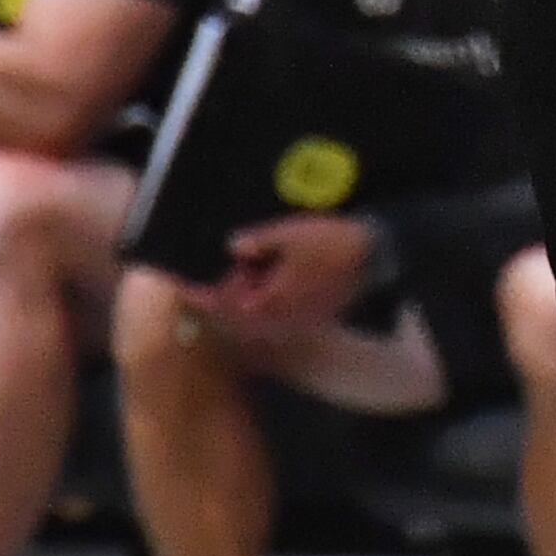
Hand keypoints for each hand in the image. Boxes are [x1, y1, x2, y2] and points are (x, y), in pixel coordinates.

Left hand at [195, 213, 378, 342]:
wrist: (373, 255)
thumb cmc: (330, 242)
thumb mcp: (289, 233)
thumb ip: (257, 242)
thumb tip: (232, 247)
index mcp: (271, 301)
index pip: (226, 305)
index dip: (201, 296)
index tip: (182, 287)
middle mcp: (280, 319)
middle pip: (237, 319)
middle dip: (220, 301)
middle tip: (203, 281)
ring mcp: (295, 322)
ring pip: (254, 322)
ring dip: (240, 305)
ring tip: (233, 279)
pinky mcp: (308, 318)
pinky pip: (274, 319)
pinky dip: (260, 306)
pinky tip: (260, 285)